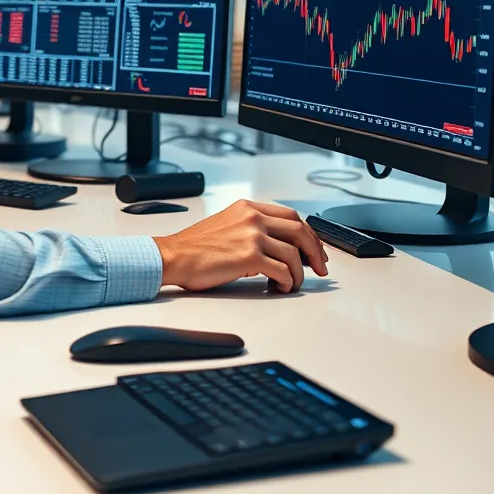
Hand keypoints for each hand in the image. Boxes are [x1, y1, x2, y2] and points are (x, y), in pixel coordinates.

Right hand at [153, 200, 328, 293]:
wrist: (174, 256)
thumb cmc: (195, 247)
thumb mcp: (227, 224)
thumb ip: (252, 228)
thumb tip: (277, 247)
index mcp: (248, 207)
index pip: (291, 215)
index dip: (308, 233)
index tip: (314, 248)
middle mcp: (253, 217)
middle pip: (299, 230)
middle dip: (315, 251)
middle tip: (320, 268)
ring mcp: (252, 235)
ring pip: (294, 254)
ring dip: (299, 273)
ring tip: (292, 284)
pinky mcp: (249, 256)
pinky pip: (282, 270)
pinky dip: (287, 281)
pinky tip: (280, 287)